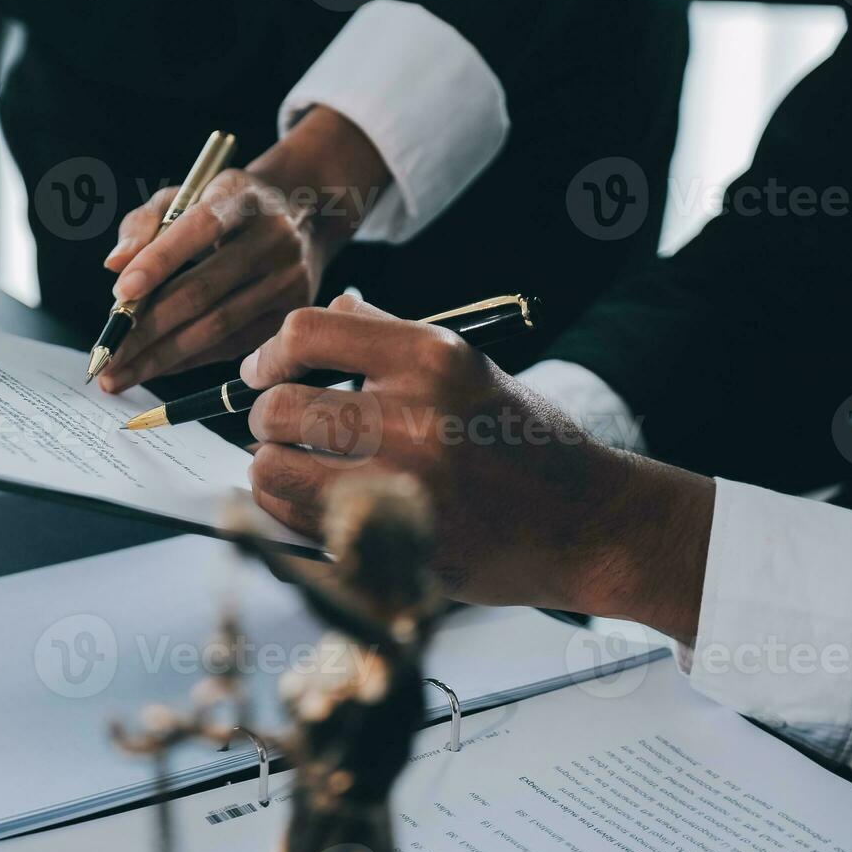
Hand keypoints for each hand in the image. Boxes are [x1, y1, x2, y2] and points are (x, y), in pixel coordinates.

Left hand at [96, 106, 388, 392]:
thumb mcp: (184, 196)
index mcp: (242, 198)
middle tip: (106, 355)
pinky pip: (231, 347)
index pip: (200, 227)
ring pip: (217, 327)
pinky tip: (155, 369)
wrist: (302, 215)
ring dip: (162, 357)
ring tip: (118, 374)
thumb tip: (115, 264)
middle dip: (147, 328)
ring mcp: (288, 280)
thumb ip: (144, 223)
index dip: (159, 261)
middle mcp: (274, 238)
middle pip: (204, 290)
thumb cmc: (224, 208)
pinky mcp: (290, 315)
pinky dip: (188, 361)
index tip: (120, 294)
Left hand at [242, 295, 714, 640]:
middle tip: (276, 429)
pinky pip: (297, 521)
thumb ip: (390, 337)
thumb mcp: (468, 367)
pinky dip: (286, 510)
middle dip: (265, 419)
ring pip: (274, 467)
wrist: (589, 521)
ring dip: (269, 467)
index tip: (261, 372)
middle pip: (279, 406)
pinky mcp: (398, 542)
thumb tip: (330, 309)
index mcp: (433, 357)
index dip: (269, 355)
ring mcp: (407, 484)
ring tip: (289, 466)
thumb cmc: (521, 442)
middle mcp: (417, 415)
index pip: (307, 333)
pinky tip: (306, 502)